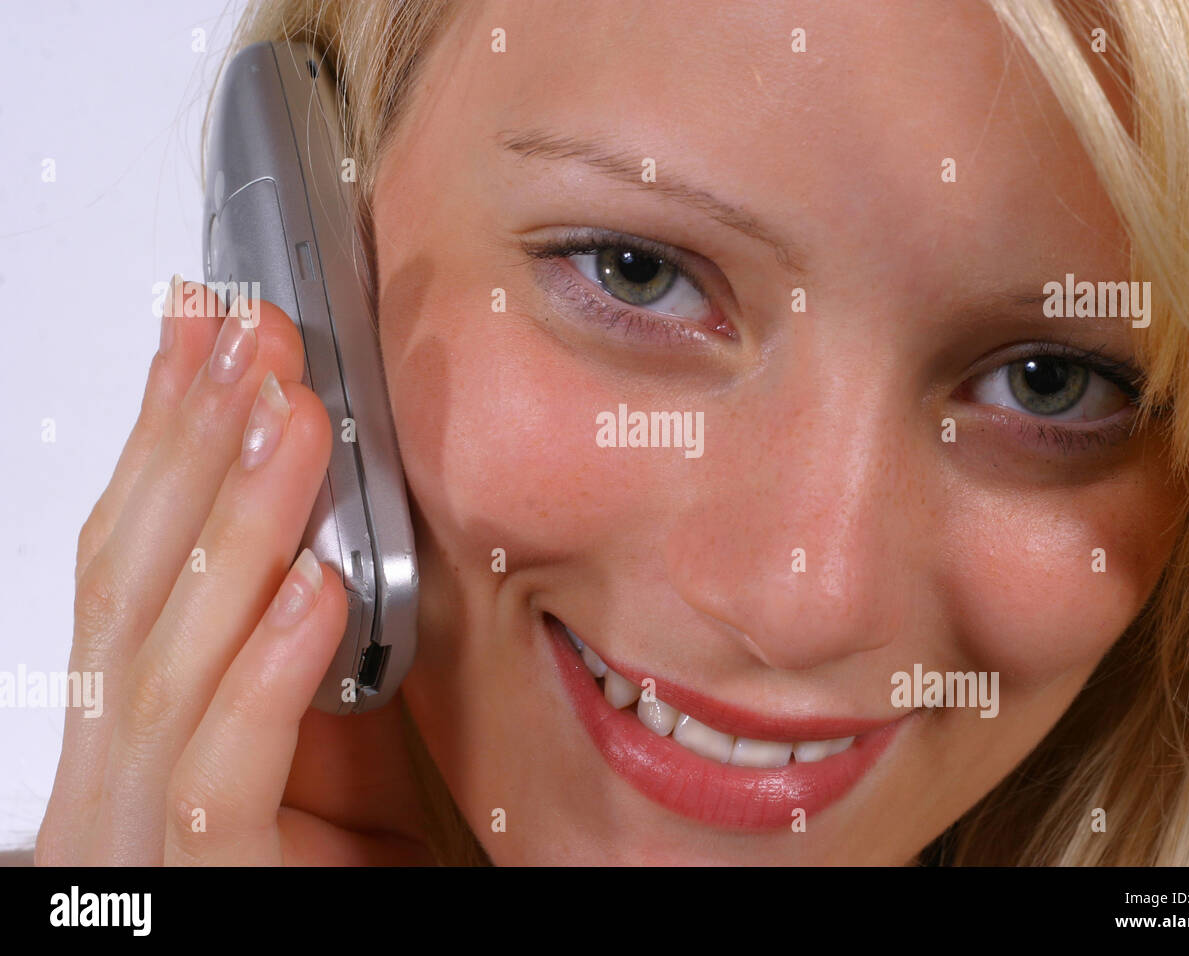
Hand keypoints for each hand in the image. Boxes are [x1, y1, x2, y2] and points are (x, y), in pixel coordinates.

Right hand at [36, 279, 430, 864]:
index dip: (162, 436)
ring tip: (286, 418)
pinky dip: (260, 677)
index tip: (208, 333)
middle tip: (249, 337)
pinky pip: (216, 782)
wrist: (347, 954)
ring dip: (231, 523)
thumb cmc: (346, 868)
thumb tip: (335, 517)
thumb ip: (321, 643)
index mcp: (143, 723)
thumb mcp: (340, 734)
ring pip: (159, 663)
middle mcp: (117, 771)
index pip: (131, 557)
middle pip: (127, 584)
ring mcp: (139, 839)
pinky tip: (310, 591)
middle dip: (188, 446)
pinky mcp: (203, 895)